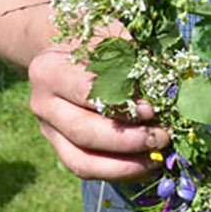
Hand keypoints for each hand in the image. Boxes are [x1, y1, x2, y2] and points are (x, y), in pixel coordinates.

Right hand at [27, 46, 169, 180]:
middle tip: (161, 138)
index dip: (122, 105)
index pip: (87, 93)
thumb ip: (133, 59)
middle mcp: (42, 104)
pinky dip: (118, 173)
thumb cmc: (96, 43)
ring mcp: (48, 130)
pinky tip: (145, 167)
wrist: (65, 53)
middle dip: (127, 140)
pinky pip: (86, 169)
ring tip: (156, 159)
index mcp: (50, 70)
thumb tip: (168, 86)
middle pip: (84, 131)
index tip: (153, 110)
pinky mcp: (59, 148)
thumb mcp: (112, 38)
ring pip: (81, 160)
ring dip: (124, 165)